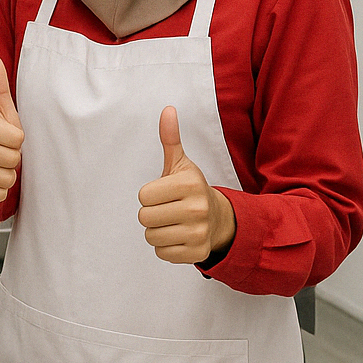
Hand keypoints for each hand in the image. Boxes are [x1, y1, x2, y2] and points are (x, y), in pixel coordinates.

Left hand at [137, 106, 236, 263]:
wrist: (219, 219)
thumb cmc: (191, 189)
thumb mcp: (181, 164)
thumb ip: (170, 139)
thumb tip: (167, 110)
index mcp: (189, 184)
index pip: (143, 196)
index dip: (150, 195)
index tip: (165, 193)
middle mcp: (196, 209)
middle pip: (144, 218)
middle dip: (152, 214)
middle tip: (168, 209)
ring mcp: (198, 233)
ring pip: (151, 237)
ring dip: (157, 231)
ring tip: (173, 222)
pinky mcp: (197, 253)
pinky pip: (161, 253)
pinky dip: (166, 247)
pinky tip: (179, 236)